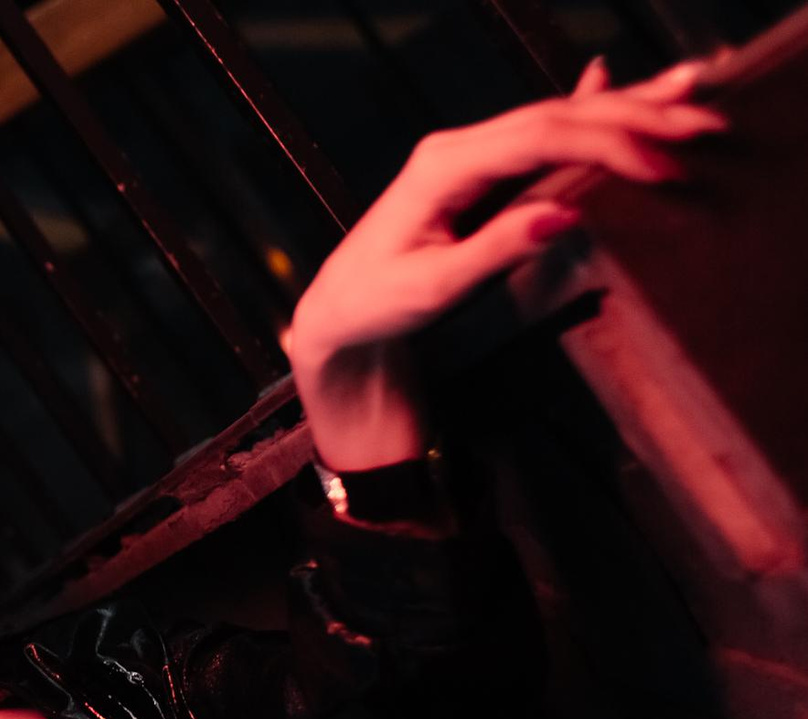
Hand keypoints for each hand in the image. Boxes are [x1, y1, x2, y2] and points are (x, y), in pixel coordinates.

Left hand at [287, 56, 727, 469]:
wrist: (338, 312)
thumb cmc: (376, 304)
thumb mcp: (433, 290)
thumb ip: (496, 250)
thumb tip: (565, 213)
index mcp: (442, 167)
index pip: (539, 137)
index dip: (608, 143)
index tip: (663, 166)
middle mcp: (456, 149)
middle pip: (557, 116)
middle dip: (635, 115)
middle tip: (704, 122)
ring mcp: (467, 156)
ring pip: (557, 118)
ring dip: (625, 107)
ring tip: (691, 91)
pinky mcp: (478, 172)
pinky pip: (542, 135)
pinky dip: (588, 113)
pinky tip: (614, 82)